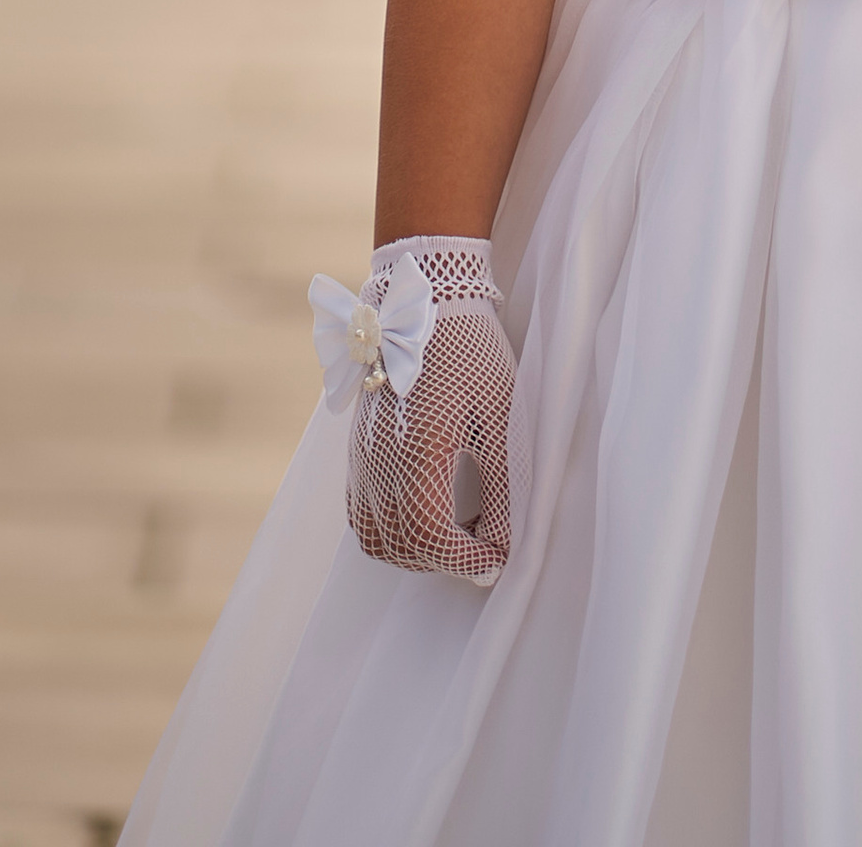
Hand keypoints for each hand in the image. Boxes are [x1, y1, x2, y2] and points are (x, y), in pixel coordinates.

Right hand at [311, 238, 514, 584]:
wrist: (426, 299)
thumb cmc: (471, 351)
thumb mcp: (500, 416)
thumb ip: (502, 486)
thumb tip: (503, 545)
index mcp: (418, 452)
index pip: (432, 538)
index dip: (467, 562)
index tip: (499, 559)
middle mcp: (380, 462)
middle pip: (401, 547)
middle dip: (445, 562)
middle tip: (484, 549)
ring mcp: (363, 456)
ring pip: (375, 538)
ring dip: (414, 552)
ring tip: (455, 534)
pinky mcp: (358, 448)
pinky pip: (361, 515)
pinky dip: (390, 532)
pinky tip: (426, 513)